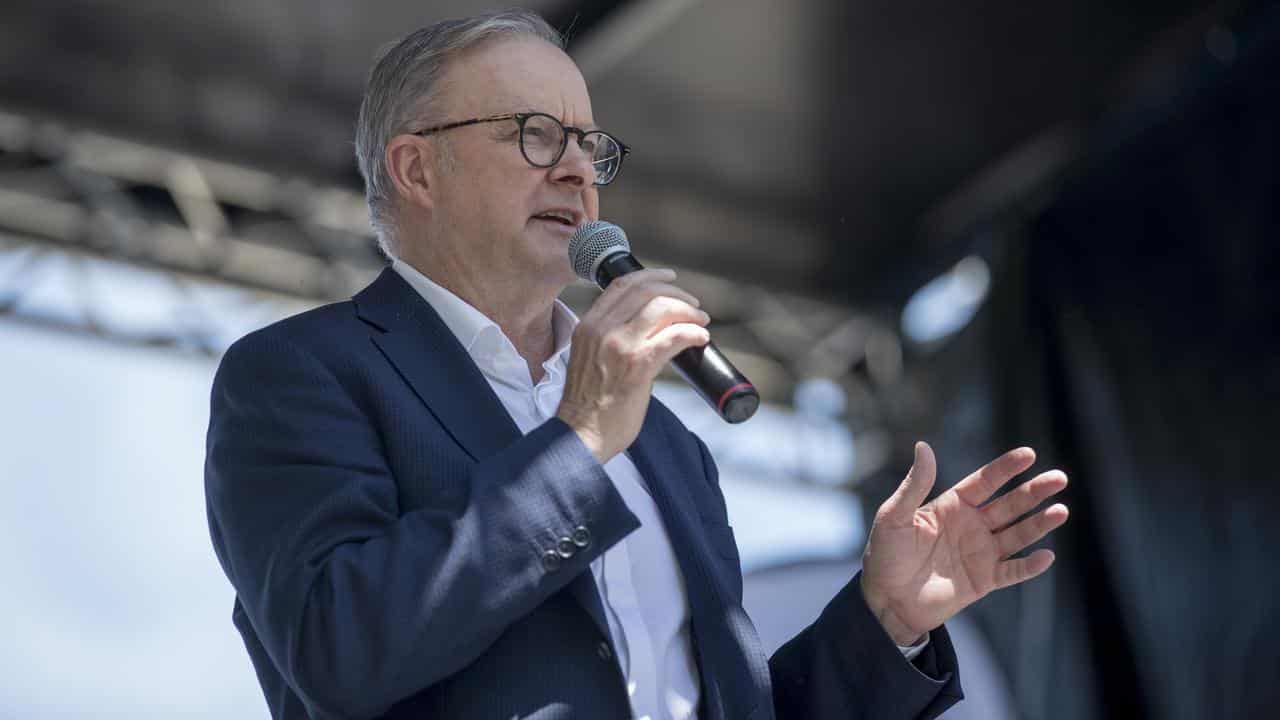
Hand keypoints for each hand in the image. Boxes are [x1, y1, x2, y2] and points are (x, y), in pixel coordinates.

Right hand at [557, 269, 709, 462]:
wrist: (581, 434)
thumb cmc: (589, 405)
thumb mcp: (590, 358)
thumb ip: (609, 339)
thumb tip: (649, 331)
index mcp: (588, 326)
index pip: (621, 285)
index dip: (649, 276)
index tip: (669, 278)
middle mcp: (601, 329)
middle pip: (645, 291)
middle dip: (676, 293)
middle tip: (693, 305)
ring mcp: (619, 346)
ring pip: (662, 308)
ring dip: (688, 312)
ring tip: (700, 322)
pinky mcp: (638, 365)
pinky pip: (674, 336)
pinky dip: (692, 333)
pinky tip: (700, 339)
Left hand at [860, 442, 1068, 645]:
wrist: (886, 599)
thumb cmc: (885, 554)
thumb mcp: (894, 516)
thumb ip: (913, 485)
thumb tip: (923, 446)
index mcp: (952, 506)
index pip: (984, 482)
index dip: (1005, 469)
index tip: (1028, 455)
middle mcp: (971, 526)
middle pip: (1009, 504)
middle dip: (1033, 491)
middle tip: (1059, 478)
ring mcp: (980, 553)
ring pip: (1017, 534)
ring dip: (1039, 523)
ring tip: (1061, 511)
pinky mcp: (984, 580)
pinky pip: (1012, 571)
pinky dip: (1030, 566)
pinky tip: (1047, 556)